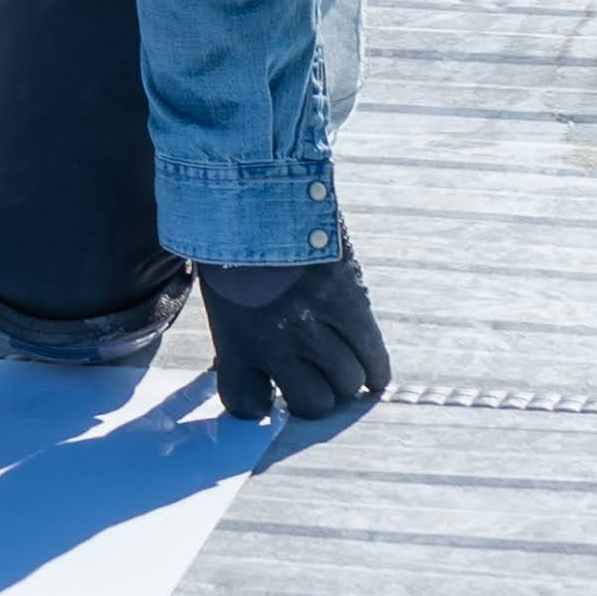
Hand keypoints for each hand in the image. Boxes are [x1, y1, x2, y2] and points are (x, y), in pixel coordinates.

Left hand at [198, 256, 388, 422]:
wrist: (255, 190)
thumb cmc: (231, 243)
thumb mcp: (220, 295)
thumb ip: (239, 335)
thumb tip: (259, 372)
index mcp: (233, 339)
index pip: (245, 404)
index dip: (260, 403)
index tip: (268, 392)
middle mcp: (273, 341)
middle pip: (312, 403)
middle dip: (315, 394)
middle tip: (315, 377)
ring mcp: (313, 324)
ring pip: (346, 381)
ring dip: (347, 377)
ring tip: (343, 364)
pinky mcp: (349, 302)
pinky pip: (373, 355)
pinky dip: (376, 368)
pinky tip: (373, 371)